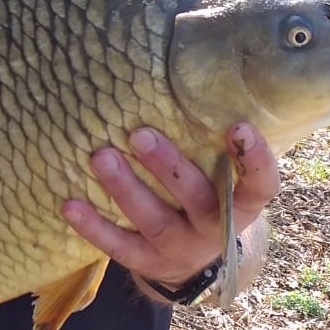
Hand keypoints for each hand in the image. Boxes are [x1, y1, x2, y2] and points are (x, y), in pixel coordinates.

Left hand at [62, 123, 279, 286]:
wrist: (195, 263)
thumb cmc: (208, 198)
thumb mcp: (223, 177)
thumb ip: (212, 142)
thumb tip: (193, 66)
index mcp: (241, 205)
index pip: (260, 185)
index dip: (255, 159)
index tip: (238, 126)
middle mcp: (214, 229)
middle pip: (196, 199)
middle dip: (169, 168)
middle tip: (140, 135)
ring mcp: (180, 249)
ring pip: (154, 221)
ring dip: (126, 189)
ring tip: (100, 157)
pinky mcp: (147, 263)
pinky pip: (119, 247)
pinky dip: (94, 227)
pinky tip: (69, 205)